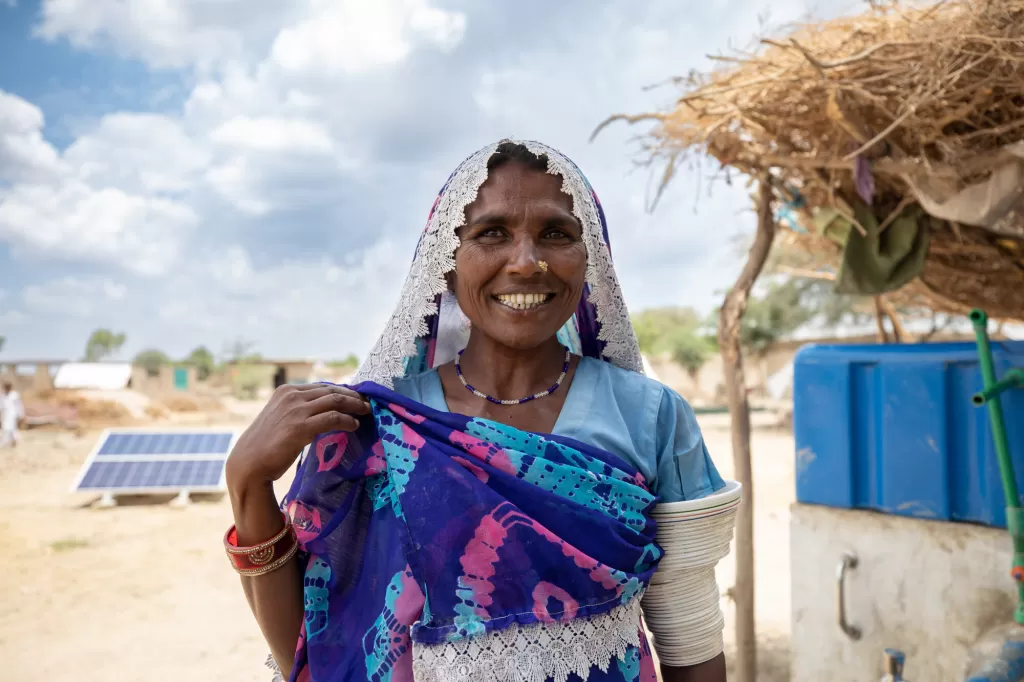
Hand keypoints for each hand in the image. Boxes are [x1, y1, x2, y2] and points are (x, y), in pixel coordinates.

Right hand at [226, 384, 371, 487]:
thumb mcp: (280, 417)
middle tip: (367, 403)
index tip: (356, 397)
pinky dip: (348, 421)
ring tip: (367, 412)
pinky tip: (354, 426)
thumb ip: (298, 409)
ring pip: (336, 401)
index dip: (342, 391)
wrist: (249, 462)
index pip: (322, 386)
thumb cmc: (265, 444)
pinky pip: (333, 419)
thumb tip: (324, 409)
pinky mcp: (301, 427)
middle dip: (353, 396)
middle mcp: (291, 396)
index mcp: (286, 391)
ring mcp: (296, 410)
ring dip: (355, 406)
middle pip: (332, 391)